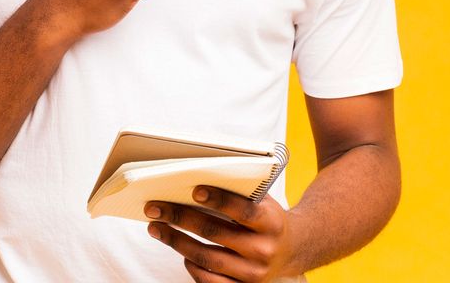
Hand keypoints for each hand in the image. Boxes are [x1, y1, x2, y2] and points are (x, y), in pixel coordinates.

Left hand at [146, 187, 301, 282]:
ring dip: (176, 241)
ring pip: (206, 258)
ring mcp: (253, 272)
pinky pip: (210, 281)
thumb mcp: (264, 202)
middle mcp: (264, 249)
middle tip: (156, 208)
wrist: (293, 250)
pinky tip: (181, 252)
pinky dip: (192, 266)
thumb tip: (200, 177)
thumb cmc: (269, 219)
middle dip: (181, 218)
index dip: (219, 200)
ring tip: (157, 228)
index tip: (195, 190)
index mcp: (272, 222)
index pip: (244, 210)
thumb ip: (242, 193)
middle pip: (215, 232)